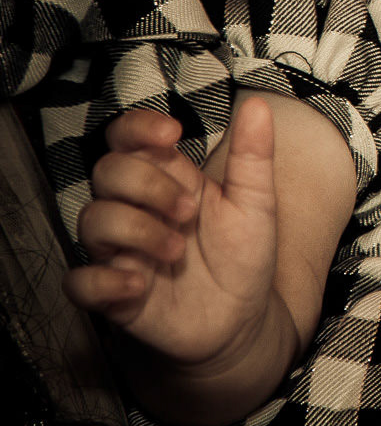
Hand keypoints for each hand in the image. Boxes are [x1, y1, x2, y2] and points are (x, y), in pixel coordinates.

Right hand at [64, 101, 280, 369]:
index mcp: (168, 179)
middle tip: (189, 211)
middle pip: (107, 171)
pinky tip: (141, 285)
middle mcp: (136, 210)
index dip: (138, 127)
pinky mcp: (112, 294)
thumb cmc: (242, 256)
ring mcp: (120, 251)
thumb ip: (254, 157)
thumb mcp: (257, 204)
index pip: (128, 138)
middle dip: (146, 184)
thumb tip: (257, 105)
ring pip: (92, 220)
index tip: (171, 133)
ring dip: (135, 230)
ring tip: (178, 250)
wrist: (242, 320)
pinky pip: (79, 281)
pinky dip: (103, 281)